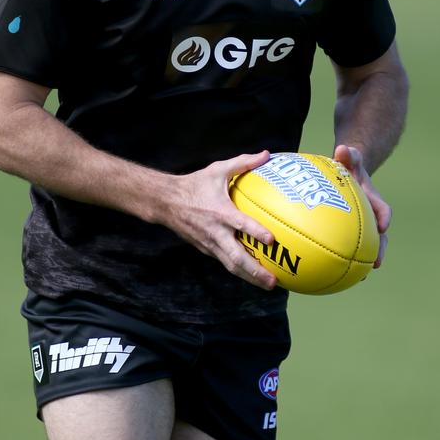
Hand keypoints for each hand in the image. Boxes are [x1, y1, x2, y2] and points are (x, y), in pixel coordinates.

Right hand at [163, 151, 277, 290]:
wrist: (166, 202)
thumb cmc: (195, 184)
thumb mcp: (218, 170)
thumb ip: (243, 163)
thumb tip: (266, 154)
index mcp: (220, 212)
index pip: (240, 224)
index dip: (256, 232)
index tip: (272, 240)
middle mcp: (216, 232)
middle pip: (236, 258)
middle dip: (255, 271)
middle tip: (273, 281)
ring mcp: (210, 244)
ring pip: (231, 266)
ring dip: (250, 277)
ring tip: (268, 285)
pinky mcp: (206, 249)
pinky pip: (225, 262)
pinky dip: (239, 271)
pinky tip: (252, 275)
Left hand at [334, 144, 390, 268]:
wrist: (350, 176)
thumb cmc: (348, 168)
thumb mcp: (350, 160)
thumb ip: (349, 155)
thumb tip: (343, 149)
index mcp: (373, 200)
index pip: (383, 209)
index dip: (384, 217)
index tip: (383, 226)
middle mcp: (372, 216)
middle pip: (380, 236)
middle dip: (379, 249)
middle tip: (376, 263)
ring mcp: (364, 227)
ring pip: (368, 246)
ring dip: (365, 261)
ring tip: (359, 277)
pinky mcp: (353, 234)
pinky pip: (351, 248)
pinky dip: (345, 259)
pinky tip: (334, 273)